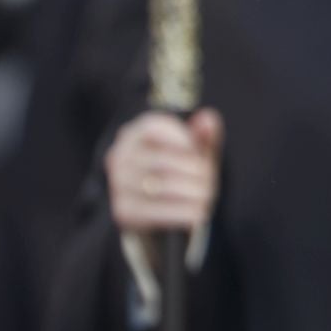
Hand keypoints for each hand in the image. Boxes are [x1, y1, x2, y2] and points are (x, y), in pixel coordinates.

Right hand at [106, 109, 223, 249]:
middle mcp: (120, 156)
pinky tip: (199, 212)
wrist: (154, 211)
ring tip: (208, 195)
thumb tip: (208, 118)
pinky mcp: (124, 211)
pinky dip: (184, 212)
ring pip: (163, 185)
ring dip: (193, 191)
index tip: (201, 154)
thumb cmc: (176, 172)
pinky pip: (159, 211)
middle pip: (162, 159)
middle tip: (211, 180)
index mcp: (133, 134)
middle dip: (195, 170)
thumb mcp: (191, 151)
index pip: (155, 126)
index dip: (184, 138)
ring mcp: (119, 184)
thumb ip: (201, 136)